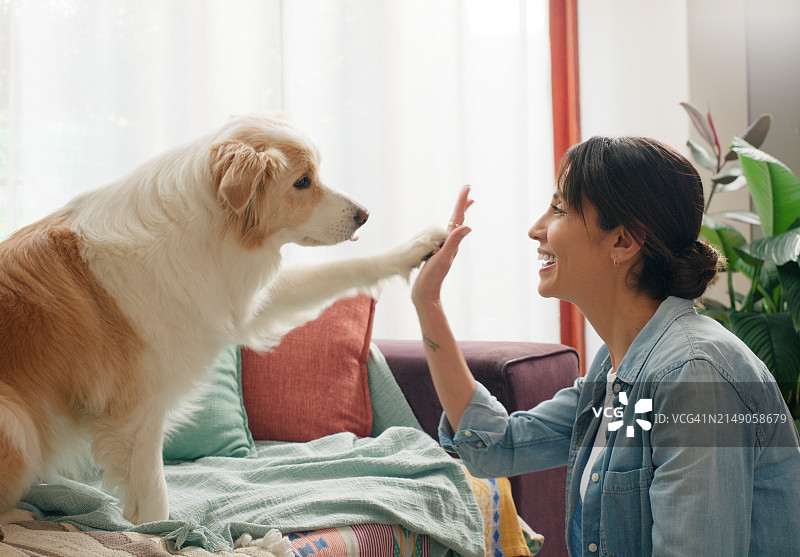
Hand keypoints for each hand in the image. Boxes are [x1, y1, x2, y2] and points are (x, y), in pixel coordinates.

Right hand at [411, 185, 472, 307]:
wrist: (425, 294)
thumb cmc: (433, 278)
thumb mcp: (444, 258)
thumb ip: (454, 243)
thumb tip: (468, 227)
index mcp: (451, 242)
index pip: (458, 218)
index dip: (462, 202)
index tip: (468, 187)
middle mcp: (450, 244)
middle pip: (458, 220)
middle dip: (462, 204)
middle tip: (468, 190)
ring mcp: (443, 249)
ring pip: (452, 227)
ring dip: (457, 215)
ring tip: (463, 205)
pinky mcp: (436, 254)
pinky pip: (443, 236)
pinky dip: (447, 227)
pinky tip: (446, 229)